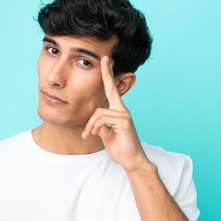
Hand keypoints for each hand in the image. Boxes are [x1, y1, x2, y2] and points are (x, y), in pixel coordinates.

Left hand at [82, 56, 148, 171]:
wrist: (131, 161)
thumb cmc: (120, 149)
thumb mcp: (106, 135)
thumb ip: (101, 126)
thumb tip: (95, 124)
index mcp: (118, 112)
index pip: (112, 91)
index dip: (108, 76)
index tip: (106, 62)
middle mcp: (123, 110)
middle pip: (111, 89)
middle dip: (107, 73)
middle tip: (104, 58)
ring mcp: (125, 115)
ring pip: (99, 112)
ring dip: (90, 125)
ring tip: (88, 135)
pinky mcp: (124, 121)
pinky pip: (103, 120)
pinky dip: (96, 127)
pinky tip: (97, 135)